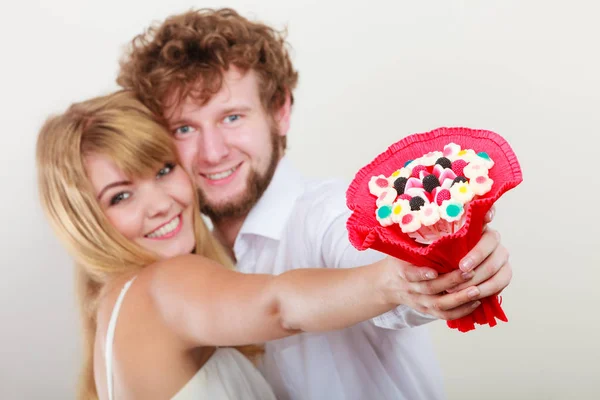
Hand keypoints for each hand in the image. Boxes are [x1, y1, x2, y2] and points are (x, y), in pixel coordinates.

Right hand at [382, 206, 511, 319]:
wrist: (388, 284)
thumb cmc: (400, 260)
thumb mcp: (403, 247)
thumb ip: (418, 237)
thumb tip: (440, 216)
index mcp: (402, 271)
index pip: (411, 274)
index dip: (422, 273)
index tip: (434, 270)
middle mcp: (411, 289)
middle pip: (431, 289)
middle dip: (451, 282)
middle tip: (470, 273)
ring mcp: (420, 302)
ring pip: (441, 305)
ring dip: (460, 299)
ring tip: (478, 290)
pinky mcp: (428, 311)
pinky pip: (445, 315)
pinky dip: (461, 311)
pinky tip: (476, 302)